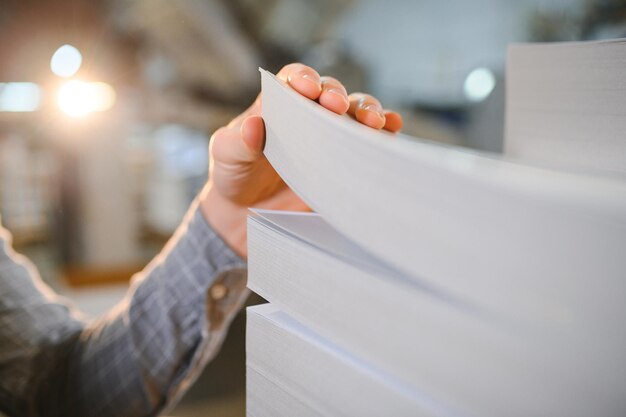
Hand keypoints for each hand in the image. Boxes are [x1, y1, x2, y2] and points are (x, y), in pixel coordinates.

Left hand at [199, 63, 402, 257]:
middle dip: (339, 96)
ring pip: (355, 113)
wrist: (246, 213)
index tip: (309, 89)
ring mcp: (329, 136)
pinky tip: (392, 129)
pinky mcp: (344, 160)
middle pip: (332, 92)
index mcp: (278, 103)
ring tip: (372, 122)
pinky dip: (383, 132)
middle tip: (338, 107)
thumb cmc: (234, 174)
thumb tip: (253, 125)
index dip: (304, 79)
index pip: (294, 80)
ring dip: (367, 111)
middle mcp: (308, 113)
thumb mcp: (226, 155)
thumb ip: (237, 140)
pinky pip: (366, 141)